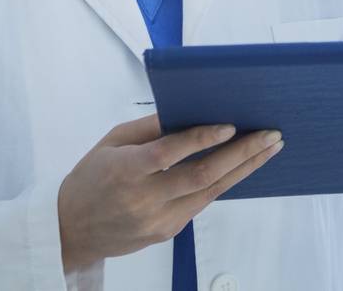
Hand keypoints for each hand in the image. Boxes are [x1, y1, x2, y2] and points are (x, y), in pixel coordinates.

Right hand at [57, 114, 282, 273]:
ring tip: (269, 149)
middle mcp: (144, 199)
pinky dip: (224, 182)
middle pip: (201, 176)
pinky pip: (201, 203)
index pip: (169, 154)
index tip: (231, 126)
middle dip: (242, 154)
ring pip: (210, 192)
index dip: (201, 139)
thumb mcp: (111, 142)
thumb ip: (150, 128)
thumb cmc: (91, 178)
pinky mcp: (167, 232)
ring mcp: (158, 220)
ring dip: (244, 169)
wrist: (71, 231)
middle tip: (270, 135)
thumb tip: (188, 110)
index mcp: (125, 171)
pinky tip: (242, 166)